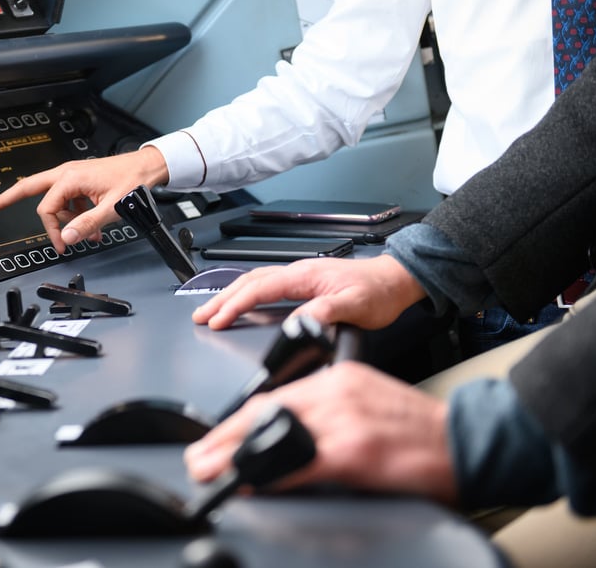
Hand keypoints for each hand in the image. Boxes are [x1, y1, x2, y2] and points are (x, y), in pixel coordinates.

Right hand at [0, 146, 169, 252]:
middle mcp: (66, 174)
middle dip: (5, 199)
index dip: (53, 231)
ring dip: (63, 221)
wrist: (147, 168)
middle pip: (28, 189)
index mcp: (69, 178)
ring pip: (54, 201)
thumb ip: (88, 225)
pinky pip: (69, 202)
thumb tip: (68, 238)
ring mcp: (72, 177)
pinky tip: (92, 229)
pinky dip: (75, 216)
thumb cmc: (132, 182)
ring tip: (84, 235)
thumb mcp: (111, 209)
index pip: (47, 209)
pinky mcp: (80, 182)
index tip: (63, 245)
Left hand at [184, 362, 456, 503]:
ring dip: (235, 455)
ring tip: (211, 470)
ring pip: (274, 433)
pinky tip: (250, 482)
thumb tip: (289, 437)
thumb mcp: (368, 403)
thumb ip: (329, 411)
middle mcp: (337, 392)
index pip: (275, 395)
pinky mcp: (355, 450)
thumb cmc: (421, 429)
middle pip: (265, 411)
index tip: (216, 435)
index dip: (238, 419)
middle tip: (199, 456)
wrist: (469, 439)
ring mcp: (344, 420)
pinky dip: (269, 473)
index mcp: (340, 378)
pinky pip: (300, 462)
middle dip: (225, 436)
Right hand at [192, 254, 425, 329]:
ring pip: (254, 282)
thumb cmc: (379, 291)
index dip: (235, 305)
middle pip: (248, 282)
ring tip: (211, 310)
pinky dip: (246, 294)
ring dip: (230, 295)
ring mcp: (299, 276)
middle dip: (221, 298)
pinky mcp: (304, 283)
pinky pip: (265, 286)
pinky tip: (242, 304)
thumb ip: (325, 312)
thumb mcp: (355, 306)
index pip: (259, 289)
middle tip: (200, 316)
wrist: (396, 280)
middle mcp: (298, 272)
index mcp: (305, 276)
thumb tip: (296, 322)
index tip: (217, 320)